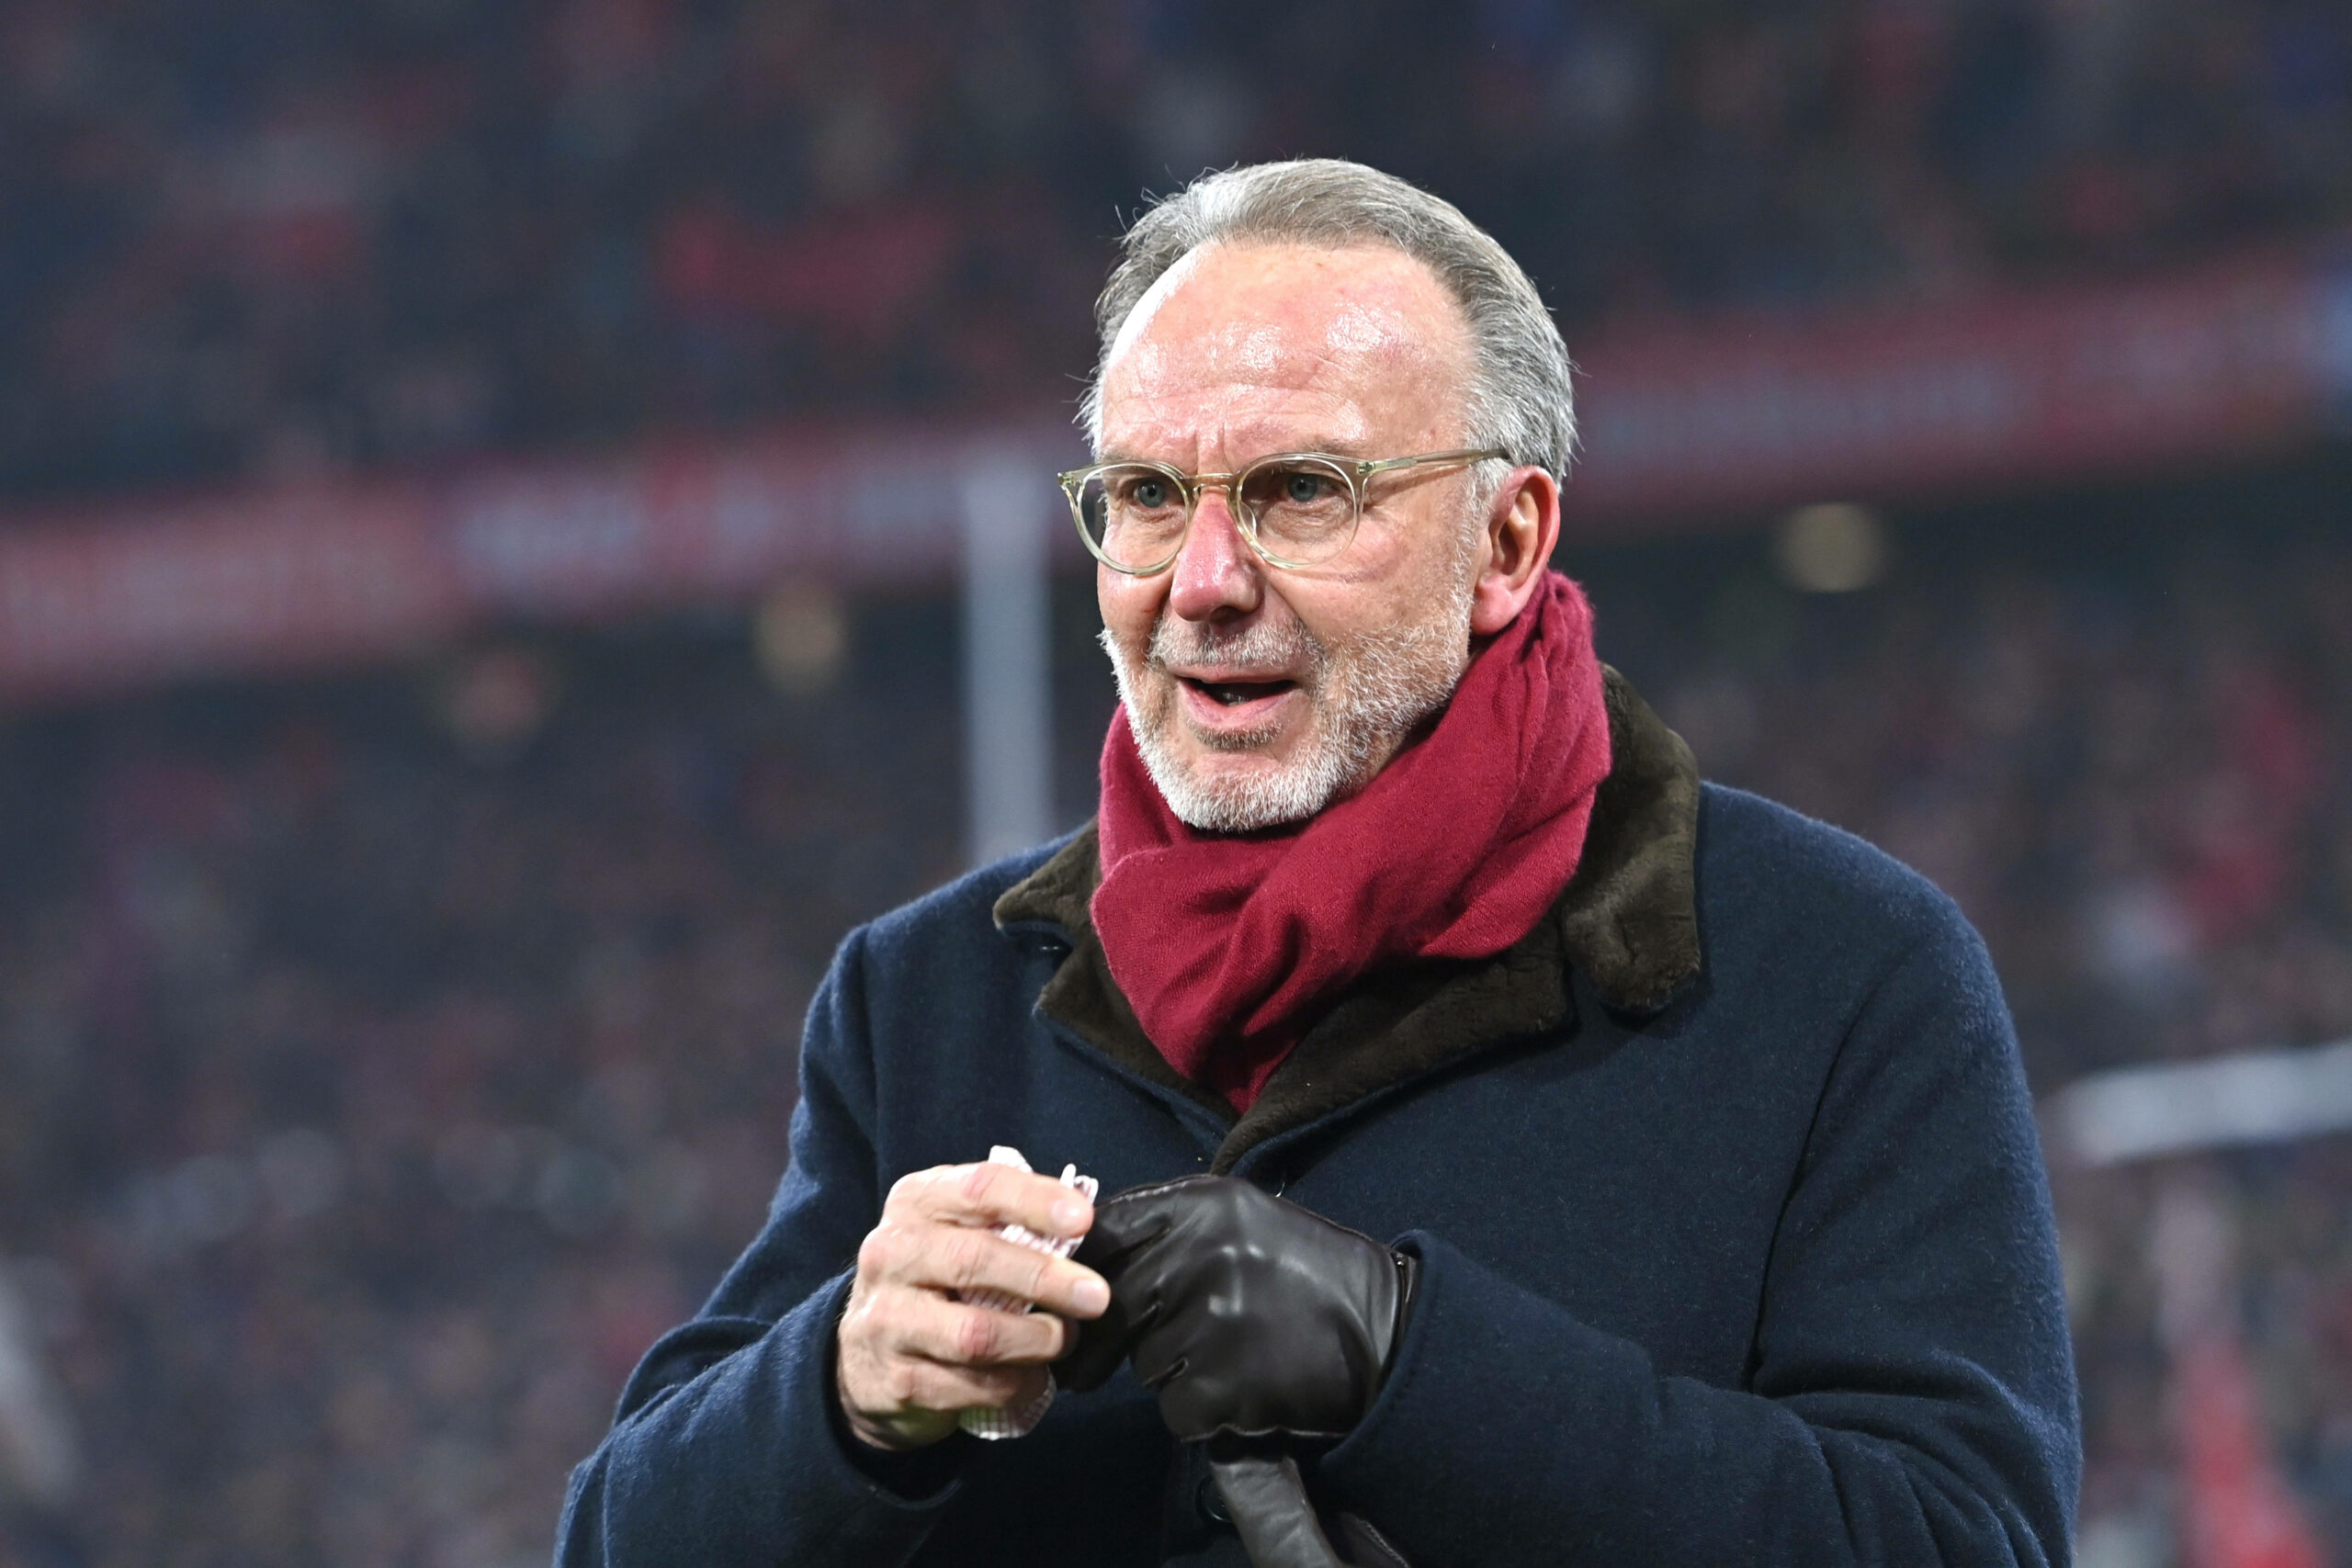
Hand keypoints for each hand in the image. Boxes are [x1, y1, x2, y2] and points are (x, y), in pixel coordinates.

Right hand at [836, 1161, 1109, 1450]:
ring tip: (1065, 1339)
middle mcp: (892, 1254)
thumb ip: (1007, 1222)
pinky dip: (1016, 1384)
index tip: (1083, 1220)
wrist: (866, 1354)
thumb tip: (1080, 1225)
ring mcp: (888, 1319)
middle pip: (974, 1260)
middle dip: (1044, 1279)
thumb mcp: (957, 1231)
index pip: (979, 1188)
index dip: (1034, 1201)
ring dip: (1036, 1341)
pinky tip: (1035, 1377)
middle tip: (1096, 1297)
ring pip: (975, 1335)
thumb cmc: (935, 1277)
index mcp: (917, 1203)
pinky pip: (971, 1386)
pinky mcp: (897, 1379)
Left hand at [1059, 1176, 1411, 1443]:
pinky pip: (1177, 1409)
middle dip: (1098, 1344)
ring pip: (1145, 1363)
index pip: (1104, 1233)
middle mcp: (1200, 1252)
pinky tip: (1244, 1392)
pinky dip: (1201, 1413)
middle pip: (1109, 1306)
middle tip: (1084, 1372)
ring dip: (1173, 1373)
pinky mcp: (1225, 1384)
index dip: (1076, 1274)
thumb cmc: (1309, 1276)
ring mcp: (1213, 1318)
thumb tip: (1080, 1267)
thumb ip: (1169, 1233)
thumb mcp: (1242, 1223)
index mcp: (1202, 1204)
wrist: (1387, 1332)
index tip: (1066, 1304)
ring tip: (1230, 1358)